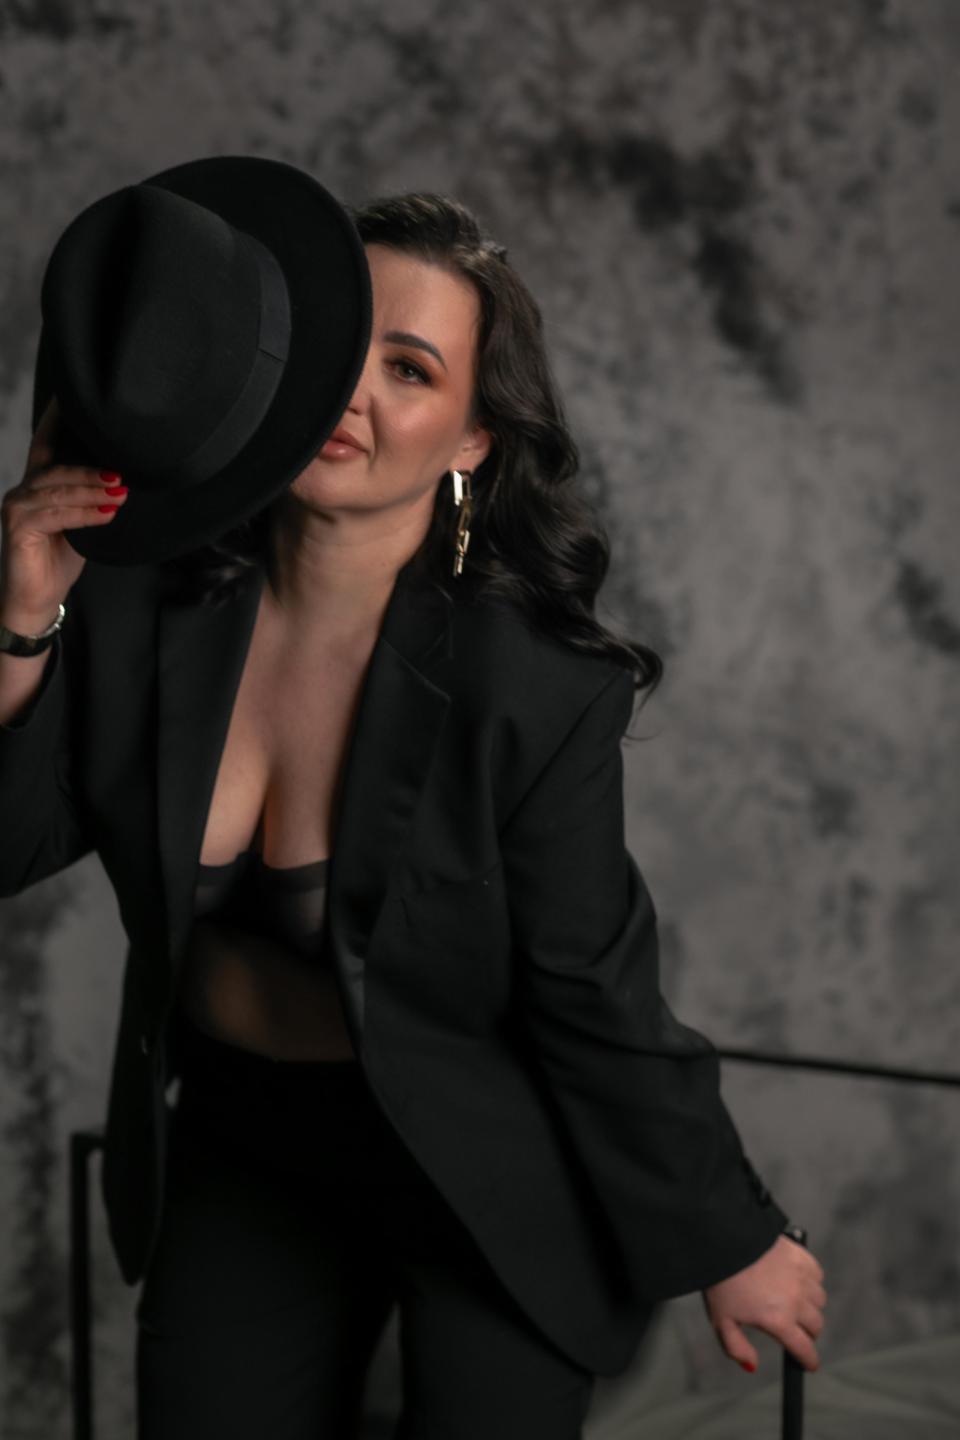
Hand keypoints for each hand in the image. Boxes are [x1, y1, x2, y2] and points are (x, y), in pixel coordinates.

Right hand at [0, 395, 127, 626]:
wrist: (36, 600)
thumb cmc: (58, 561)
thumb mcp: (81, 525)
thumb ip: (91, 501)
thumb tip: (124, 483)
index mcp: (37, 485)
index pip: (45, 445)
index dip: (55, 420)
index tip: (69, 397)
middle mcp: (22, 491)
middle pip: (58, 468)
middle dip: (92, 470)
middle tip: (123, 473)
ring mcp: (16, 507)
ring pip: (58, 490)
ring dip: (93, 491)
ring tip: (121, 492)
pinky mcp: (17, 528)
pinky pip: (56, 515)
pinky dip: (84, 514)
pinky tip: (107, 514)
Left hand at [701, 1234, 826, 1372]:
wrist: (723, 1240)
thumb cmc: (720, 1281)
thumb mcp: (721, 1321)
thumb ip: (736, 1348)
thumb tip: (752, 1366)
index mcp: (779, 1321)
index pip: (805, 1350)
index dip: (808, 1361)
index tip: (808, 1363)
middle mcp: (796, 1301)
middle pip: (816, 1326)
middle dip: (807, 1333)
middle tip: (794, 1330)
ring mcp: (801, 1278)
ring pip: (819, 1301)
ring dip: (810, 1306)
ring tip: (793, 1302)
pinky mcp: (802, 1257)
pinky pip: (817, 1276)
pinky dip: (811, 1281)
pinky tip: (795, 1280)